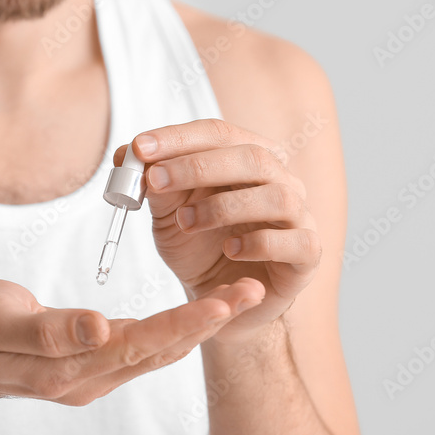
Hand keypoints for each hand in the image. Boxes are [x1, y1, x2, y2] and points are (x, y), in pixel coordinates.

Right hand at [0, 277, 265, 406]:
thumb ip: (50, 330)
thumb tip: (100, 328)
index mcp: (69, 366)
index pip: (140, 343)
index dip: (183, 322)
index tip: (222, 302)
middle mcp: (89, 378)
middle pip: (160, 349)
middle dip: (208, 321)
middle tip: (252, 291)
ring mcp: (91, 376)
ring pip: (156, 351)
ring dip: (199, 325)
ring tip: (238, 298)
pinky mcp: (90, 367)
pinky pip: (143, 350)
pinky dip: (175, 330)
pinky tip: (197, 315)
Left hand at [114, 119, 321, 345]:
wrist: (219, 302)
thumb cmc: (200, 248)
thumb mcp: (168, 215)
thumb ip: (155, 185)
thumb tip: (127, 154)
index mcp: (247, 159)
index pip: (219, 133)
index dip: (179, 137)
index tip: (140, 147)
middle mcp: (280, 180)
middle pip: (252, 157)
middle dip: (197, 166)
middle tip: (156, 181)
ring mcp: (299, 216)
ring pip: (278, 196)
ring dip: (225, 206)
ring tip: (187, 222)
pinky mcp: (307, 255)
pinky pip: (296, 241)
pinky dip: (260, 242)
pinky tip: (231, 249)